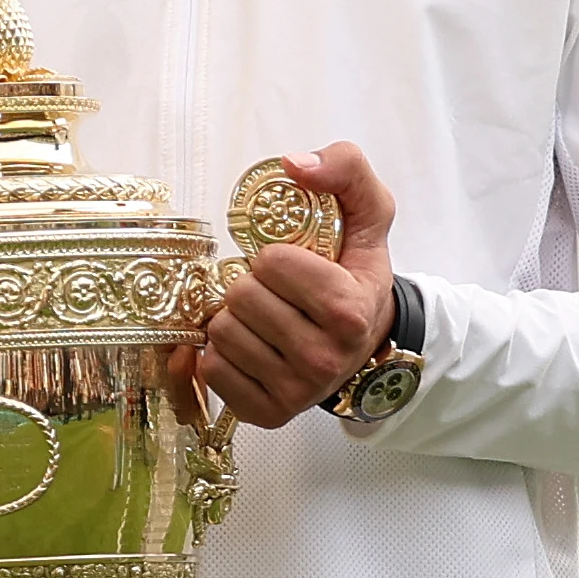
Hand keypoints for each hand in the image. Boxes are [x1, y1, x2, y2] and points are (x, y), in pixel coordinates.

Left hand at [197, 145, 397, 427]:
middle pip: (240, 298)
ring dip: (234, 318)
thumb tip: (294, 164)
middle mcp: (323, 358)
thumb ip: (345, 169)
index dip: (275, 256)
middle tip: (276, 294)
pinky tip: (251, 347)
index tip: (295, 266)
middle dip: (251, 286)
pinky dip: (222, 354)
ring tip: (264, 319)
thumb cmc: (356, 274)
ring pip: (221, 334)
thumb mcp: (368, 212)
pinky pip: (210, 370)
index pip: (271, 263)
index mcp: (348, 311)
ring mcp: (294, 391)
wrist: (367, 343)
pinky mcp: (265, 413)